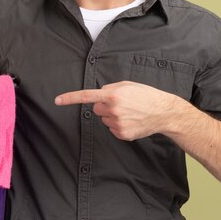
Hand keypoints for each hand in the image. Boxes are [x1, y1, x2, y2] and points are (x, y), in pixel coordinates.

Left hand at [55, 81, 180, 140]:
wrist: (163, 112)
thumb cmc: (146, 95)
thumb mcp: (128, 85)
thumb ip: (110, 88)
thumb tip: (99, 95)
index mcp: (113, 95)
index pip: (87, 96)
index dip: (70, 98)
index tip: (57, 100)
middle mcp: (113, 110)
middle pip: (97, 109)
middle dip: (105, 106)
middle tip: (122, 104)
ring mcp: (117, 124)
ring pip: (105, 119)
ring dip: (113, 116)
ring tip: (130, 112)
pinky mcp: (122, 134)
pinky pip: (112, 129)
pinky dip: (119, 125)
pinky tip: (132, 121)